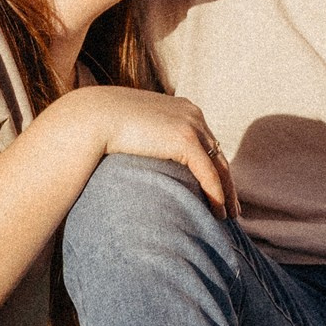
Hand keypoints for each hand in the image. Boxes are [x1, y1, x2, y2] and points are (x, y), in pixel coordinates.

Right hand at [68, 87, 236, 217]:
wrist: (93, 117)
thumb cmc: (104, 125)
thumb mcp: (135, 128)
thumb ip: (149, 139)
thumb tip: (146, 156)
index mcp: (182, 109)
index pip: (206, 143)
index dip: (214, 168)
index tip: (219, 188)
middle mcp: (192, 114)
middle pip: (217, 154)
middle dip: (226, 183)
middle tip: (232, 208)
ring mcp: (191, 125)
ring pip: (218, 166)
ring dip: (226, 193)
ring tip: (228, 216)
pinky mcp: (185, 139)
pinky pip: (207, 173)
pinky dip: (215, 194)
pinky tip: (218, 212)